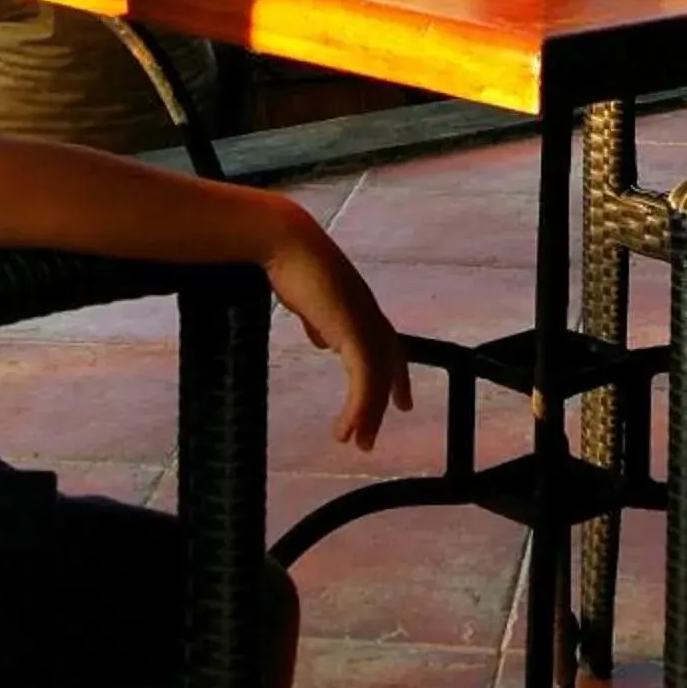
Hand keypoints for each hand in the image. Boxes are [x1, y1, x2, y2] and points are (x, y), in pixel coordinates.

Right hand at [263, 212, 412, 451]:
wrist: (286, 243)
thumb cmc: (290, 264)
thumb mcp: (308, 302)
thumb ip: (319, 321)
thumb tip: (324, 341)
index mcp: (359, 307)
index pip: (386, 344)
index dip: (394, 372)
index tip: (400, 398)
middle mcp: (369, 315)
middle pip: (389, 363)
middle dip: (391, 392)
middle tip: (393, 418)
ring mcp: (365, 323)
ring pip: (377, 380)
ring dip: (368, 415)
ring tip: (359, 443)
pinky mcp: (354, 333)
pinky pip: (364, 381)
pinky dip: (358, 409)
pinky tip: (345, 429)